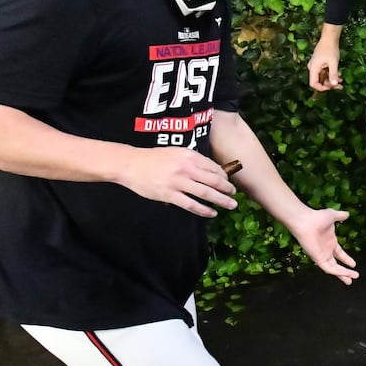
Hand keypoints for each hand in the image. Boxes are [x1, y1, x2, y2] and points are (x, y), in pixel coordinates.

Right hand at [120, 147, 238, 217]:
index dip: (224, 177)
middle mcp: (186, 168)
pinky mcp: (169, 194)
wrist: (130, 164)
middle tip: (234, 195)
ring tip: (230, 205)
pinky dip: (204, 210)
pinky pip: (191, 204)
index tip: (228, 182)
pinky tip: (212, 213)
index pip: (213, 168)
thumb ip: (192, 160)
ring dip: (221, 200)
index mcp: (189, 156)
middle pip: (214, 180)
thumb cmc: (154, 158)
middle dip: (227, 189)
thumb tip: (210, 171)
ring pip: (206, 193)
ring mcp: (178, 182)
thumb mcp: (176, 152)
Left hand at [287, 207, 358, 284]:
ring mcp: (322, 255)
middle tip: (354, 276)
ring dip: (343, 274)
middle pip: (337, 264)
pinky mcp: (318, 259)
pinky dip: (337, 272)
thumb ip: (340, 215)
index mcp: (330, 242)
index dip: (346, 259)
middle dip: (345, 271)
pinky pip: (328, 268)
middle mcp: (326, 250)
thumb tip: (347, 214)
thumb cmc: (316, 217)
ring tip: (352, 279)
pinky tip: (345, 274)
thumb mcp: (332, 215)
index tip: (353, 264)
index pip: (339, 254)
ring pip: (333, 269)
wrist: (305, 221)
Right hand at [307, 43, 341, 90]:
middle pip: (319, 81)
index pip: (313, 83)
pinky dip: (331, 75)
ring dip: (331, 80)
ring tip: (341, 81)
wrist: (329, 38)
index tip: (331, 87)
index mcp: (313, 68)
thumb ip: (333, 73)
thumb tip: (334, 84)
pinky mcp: (320, 64)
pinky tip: (339, 75)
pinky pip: (324, 73)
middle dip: (329, 85)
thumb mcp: (333, 62)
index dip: (322, 88)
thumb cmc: (330, 48)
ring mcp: (316, 66)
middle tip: (339, 86)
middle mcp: (313, 68)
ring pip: (322, 77)